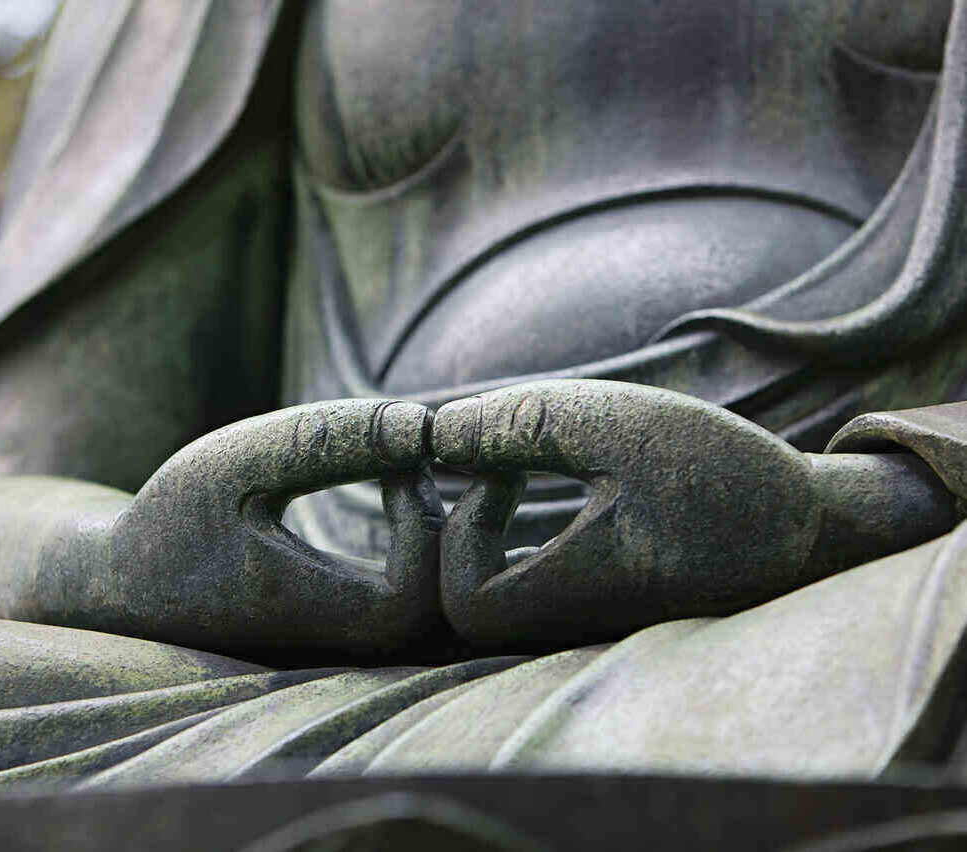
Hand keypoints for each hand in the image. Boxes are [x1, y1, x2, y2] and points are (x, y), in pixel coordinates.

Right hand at [108, 399, 444, 654]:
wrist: (126, 582)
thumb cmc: (172, 519)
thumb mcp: (238, 460)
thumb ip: (328, 440)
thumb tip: (422, 424)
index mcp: (311, 616)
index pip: (421, 593)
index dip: (425, 522)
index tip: (393, 463)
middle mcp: (340, 648)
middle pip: (445, 608)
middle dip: (443, 524)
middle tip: (409, 457)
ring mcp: (348, 650)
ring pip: (438, 611)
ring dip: (438, 534)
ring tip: (405, 467)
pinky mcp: (350, 635)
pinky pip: (418, 603)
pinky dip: (424, 545)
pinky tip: (396, 484)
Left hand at [432, 380, 827, 643]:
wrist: (809, 526)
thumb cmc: (722, 472)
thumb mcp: (619, 422)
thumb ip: (520, 424)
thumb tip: (433, 433)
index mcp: (580, 591)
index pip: (462, 601)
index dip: (460, 531)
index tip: (503, 469)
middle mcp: (574, 623)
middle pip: (465, 610)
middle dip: (456, 533)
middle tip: (488, 466)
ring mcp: (584, 622)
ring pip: (492, 599)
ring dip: (481, 535)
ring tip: (507, 468)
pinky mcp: (596, 608)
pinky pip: (524, 589)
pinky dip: (508, 541)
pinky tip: (535, 483)